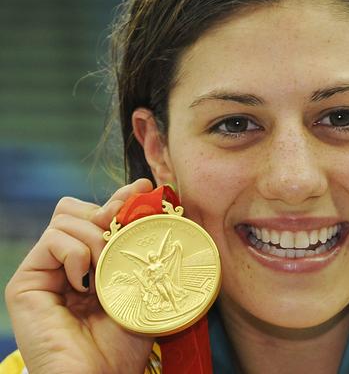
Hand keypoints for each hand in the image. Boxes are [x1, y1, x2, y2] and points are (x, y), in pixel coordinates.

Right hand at [5, 179, 155, 373]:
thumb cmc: (125, 338)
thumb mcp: (138, 280)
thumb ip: (136, 240)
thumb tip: (143, 187)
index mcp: (90, 261)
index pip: (97, 212)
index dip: (119, 198)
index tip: (145, 190)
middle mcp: (63, 263)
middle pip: (75, 208)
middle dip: (105, 214)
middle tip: (122, 237)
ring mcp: (43, 272)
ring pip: (65, 219)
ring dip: (95, 239)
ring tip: (105, 271)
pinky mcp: (25, 284)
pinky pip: (52, 240)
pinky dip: (76, 254)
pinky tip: (86, 282)